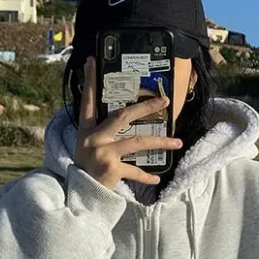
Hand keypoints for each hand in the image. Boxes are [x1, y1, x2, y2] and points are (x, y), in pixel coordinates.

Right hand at [75, 57, 182, 190]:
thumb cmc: (87, 171)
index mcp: (86, 131)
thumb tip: (123, 123)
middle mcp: (94, 138)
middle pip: (123, 116)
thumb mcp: (87, 149)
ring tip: (177, 142)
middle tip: (164, 100)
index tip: (92, 61)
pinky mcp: (112, 168)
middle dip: (145, 106)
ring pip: (137, 141)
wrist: (81, 196)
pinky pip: (135, 169)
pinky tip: (156, 178)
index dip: (90, 81)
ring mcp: (103, 153)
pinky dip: (146, 175)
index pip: (88, 101)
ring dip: (160, 141)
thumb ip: (101, 135)